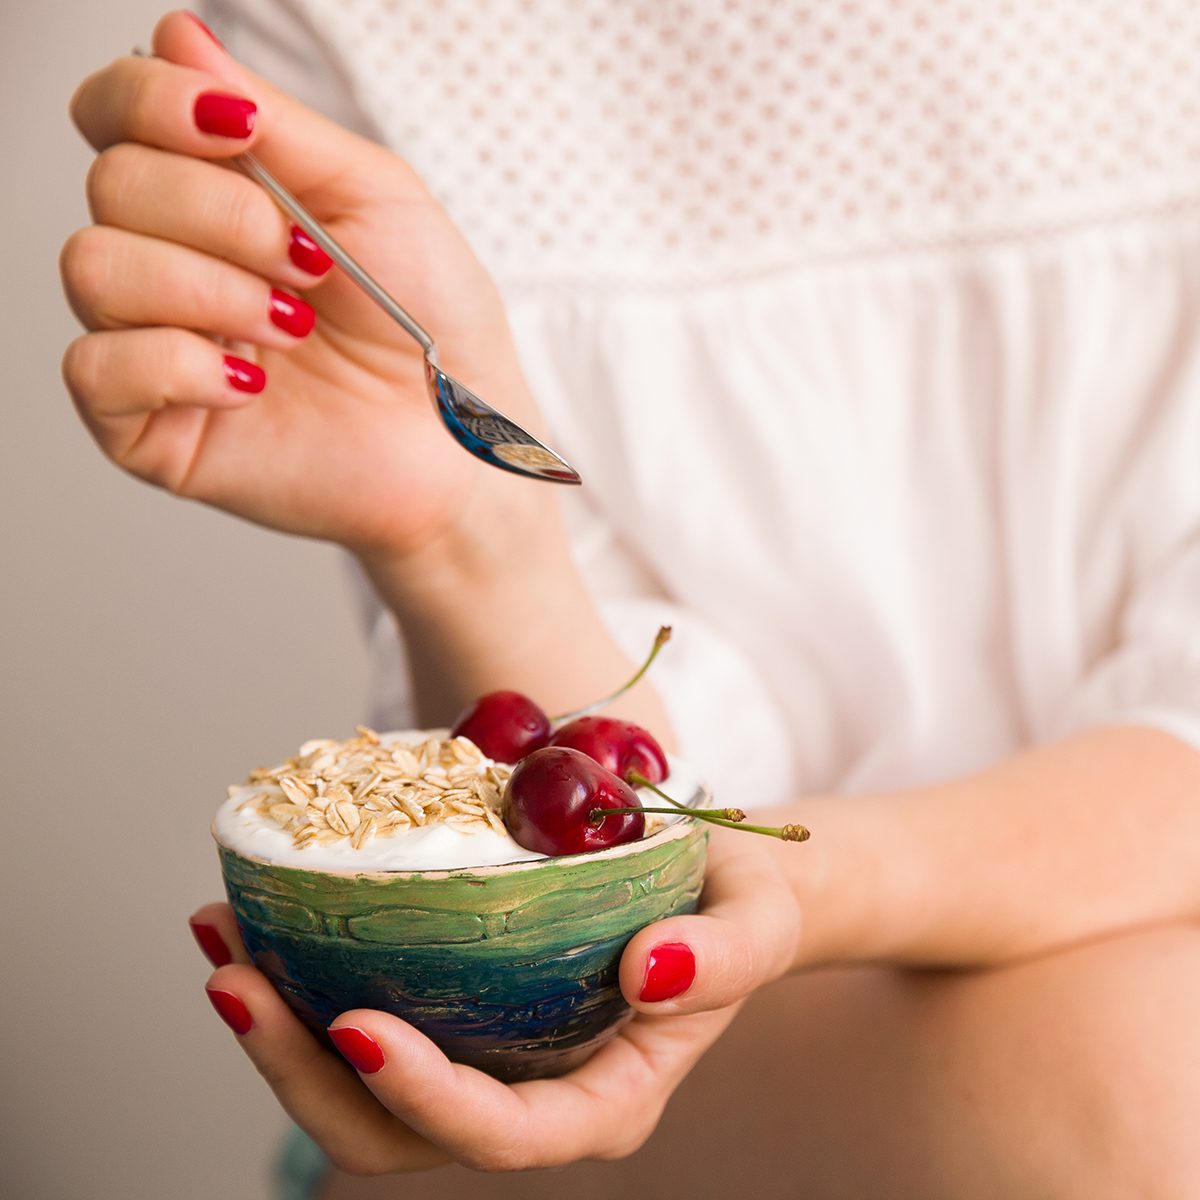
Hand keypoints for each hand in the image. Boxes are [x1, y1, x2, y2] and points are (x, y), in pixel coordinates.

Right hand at [61, 11, 544, 559]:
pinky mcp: (151, 428)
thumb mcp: (373, 196)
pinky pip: (95, 367)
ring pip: (93, 267)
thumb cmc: (435, 327)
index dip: (151, 100)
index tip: (237, 131)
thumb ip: (276, 120)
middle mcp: (175, 265)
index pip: (117, 114)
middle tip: (307, 263)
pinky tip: (251, 387)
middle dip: (220, 214)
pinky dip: (178, 364)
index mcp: (219, 200)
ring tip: (292, 327)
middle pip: (111, 182)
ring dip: (208, 288)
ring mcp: (158, 346)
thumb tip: (177, 35)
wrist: (462, 445)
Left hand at [189, 833, 800, 1172]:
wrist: (720, 889)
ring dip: (276, 1025)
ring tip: (220, 935)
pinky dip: (302, 975)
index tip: (357, 1024)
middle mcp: (529, 1097)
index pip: (503, 1133)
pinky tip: (258, 912)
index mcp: (604, 1101)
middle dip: (301, 1072)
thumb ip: (722, 957)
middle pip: (395, 1134)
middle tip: (233, 977)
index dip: (424, 1097)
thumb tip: (647, 973)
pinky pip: (369, 1015)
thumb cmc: (741, 909)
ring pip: (359, 1089)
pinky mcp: (459, 1009)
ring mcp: (485, 1058)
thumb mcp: (757, 922)